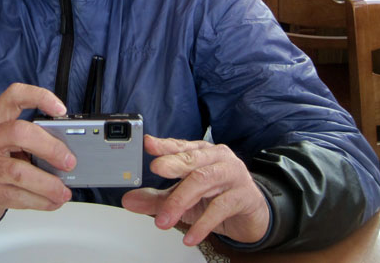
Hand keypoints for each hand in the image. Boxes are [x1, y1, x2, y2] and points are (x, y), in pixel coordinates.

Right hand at [0, 83, 75, 222]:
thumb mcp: (9, 145)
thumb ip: (32, 142)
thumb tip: (68, 152)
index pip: (14, 96)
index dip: (39, 97)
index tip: (61, 110)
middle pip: (19, 133)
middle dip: (50, 147)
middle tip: (69, 162)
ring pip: (18, 172)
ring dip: (48, 184)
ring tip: (63, 191)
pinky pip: (16, 196)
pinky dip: (40, 201)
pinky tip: (51, 202)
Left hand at [122, 135, 269, 245]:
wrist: (251, 215)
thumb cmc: (216, 198)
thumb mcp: (184, 199)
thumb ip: (157, 199)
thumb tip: (128, 200)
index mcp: (201, 154)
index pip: (180, 146)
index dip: (164, 144)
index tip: (148, 143)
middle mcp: (217, 159)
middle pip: (192, 159)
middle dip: (172, 164)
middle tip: (155, 169)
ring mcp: (232, 174)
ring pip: (204, 181)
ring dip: (181, 200)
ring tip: (163, 220)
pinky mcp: (243, 195)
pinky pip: (220, 207)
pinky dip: (202, 224)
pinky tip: (190, 236)